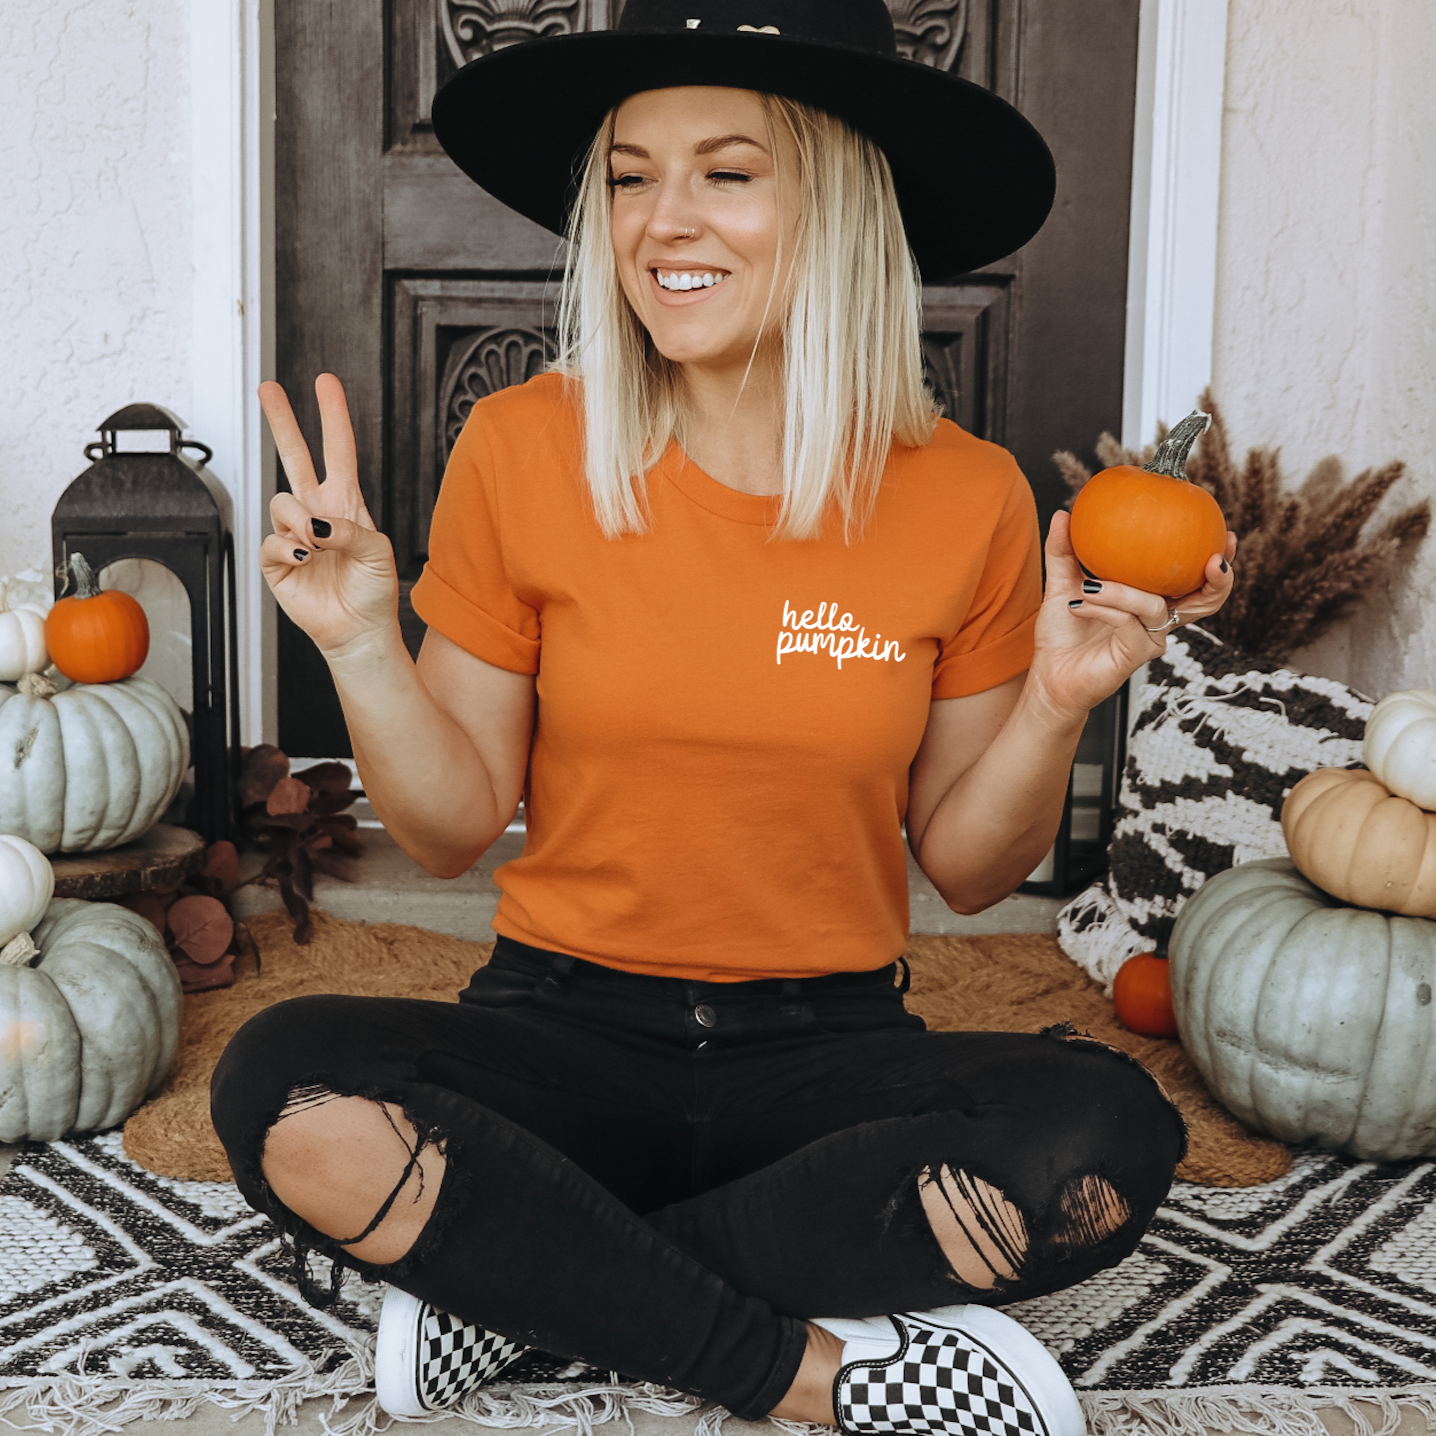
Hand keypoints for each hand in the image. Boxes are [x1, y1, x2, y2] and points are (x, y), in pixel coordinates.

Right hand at [259, 375, 400, 660]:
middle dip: (282, 421)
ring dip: (300, 522)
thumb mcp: (378, 552)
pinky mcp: (276, 561)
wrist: (359, 630)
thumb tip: (316, 524)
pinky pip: (271, 541)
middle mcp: (317, 513)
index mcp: (346, 504)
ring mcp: (294, 535)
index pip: (338, 450)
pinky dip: (288, 549)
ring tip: (317, 546)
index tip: (326, 384)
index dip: (333, 416)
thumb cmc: (373, 591)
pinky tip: (304, 559)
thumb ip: (350, 529)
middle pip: (294, 456)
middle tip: (268, 388)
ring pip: (281, 502)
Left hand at [1027, 510, 1237, 724]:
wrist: (1050, 676)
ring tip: (1092, 583)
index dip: (1218, 563)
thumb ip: (1065, 551)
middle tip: (1213, 557)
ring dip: (1122, 591)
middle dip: (1216, 580)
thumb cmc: (1062, 634)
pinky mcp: (1136, 655)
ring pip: (1154, 606)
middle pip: (1204, 601)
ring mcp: (1150, 639)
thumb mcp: (1062, 585)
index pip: (1194, 581)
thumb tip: (1063, 514)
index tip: (1226, 535)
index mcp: (1150, 602)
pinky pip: (1127, 622)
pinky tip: (1079, 601)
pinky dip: (1103, 607)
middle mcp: (1158, 620)